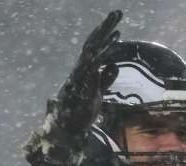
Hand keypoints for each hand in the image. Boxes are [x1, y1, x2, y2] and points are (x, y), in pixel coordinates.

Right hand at [24, 10, 122, 165]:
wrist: (66, 131)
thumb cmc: (80, 116)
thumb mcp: (98, 93)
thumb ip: (104, 79)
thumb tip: (112, 66)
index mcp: (84, 72)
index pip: (95, 51)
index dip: (105, 38)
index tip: (117, 27)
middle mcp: (80, 69)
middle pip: (94, 43)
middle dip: (106, 28)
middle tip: (118, 13)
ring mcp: (80, 74)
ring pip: (93, 48)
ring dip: (105, 33)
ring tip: (117, 19)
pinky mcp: (81, 81)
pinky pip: (93, 61)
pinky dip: (103, 49)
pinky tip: (113, 40)